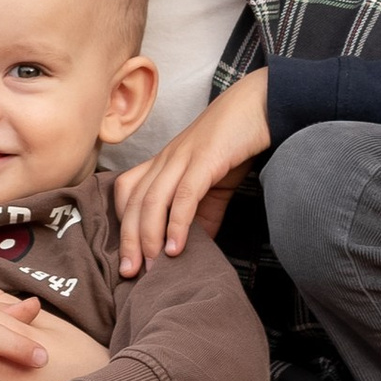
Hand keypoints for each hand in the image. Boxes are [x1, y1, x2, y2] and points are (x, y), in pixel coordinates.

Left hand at [114, 71, 269, 274]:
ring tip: (151, 267)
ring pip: (152, 200)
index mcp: (162, 162)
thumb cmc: (233, 144)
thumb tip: (191, 251)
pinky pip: (184, 195)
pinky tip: (177, 248)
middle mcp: (165, 159)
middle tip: (130, 274)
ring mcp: (182, 157)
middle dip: (127, 240)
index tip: (126, 258)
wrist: (258, 106)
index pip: (126, 192)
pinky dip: (177, 224)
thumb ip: (200, 216)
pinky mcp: (205, 159)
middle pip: (133, 201)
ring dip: (147, 237)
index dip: (121, 225)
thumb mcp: (212, 185)